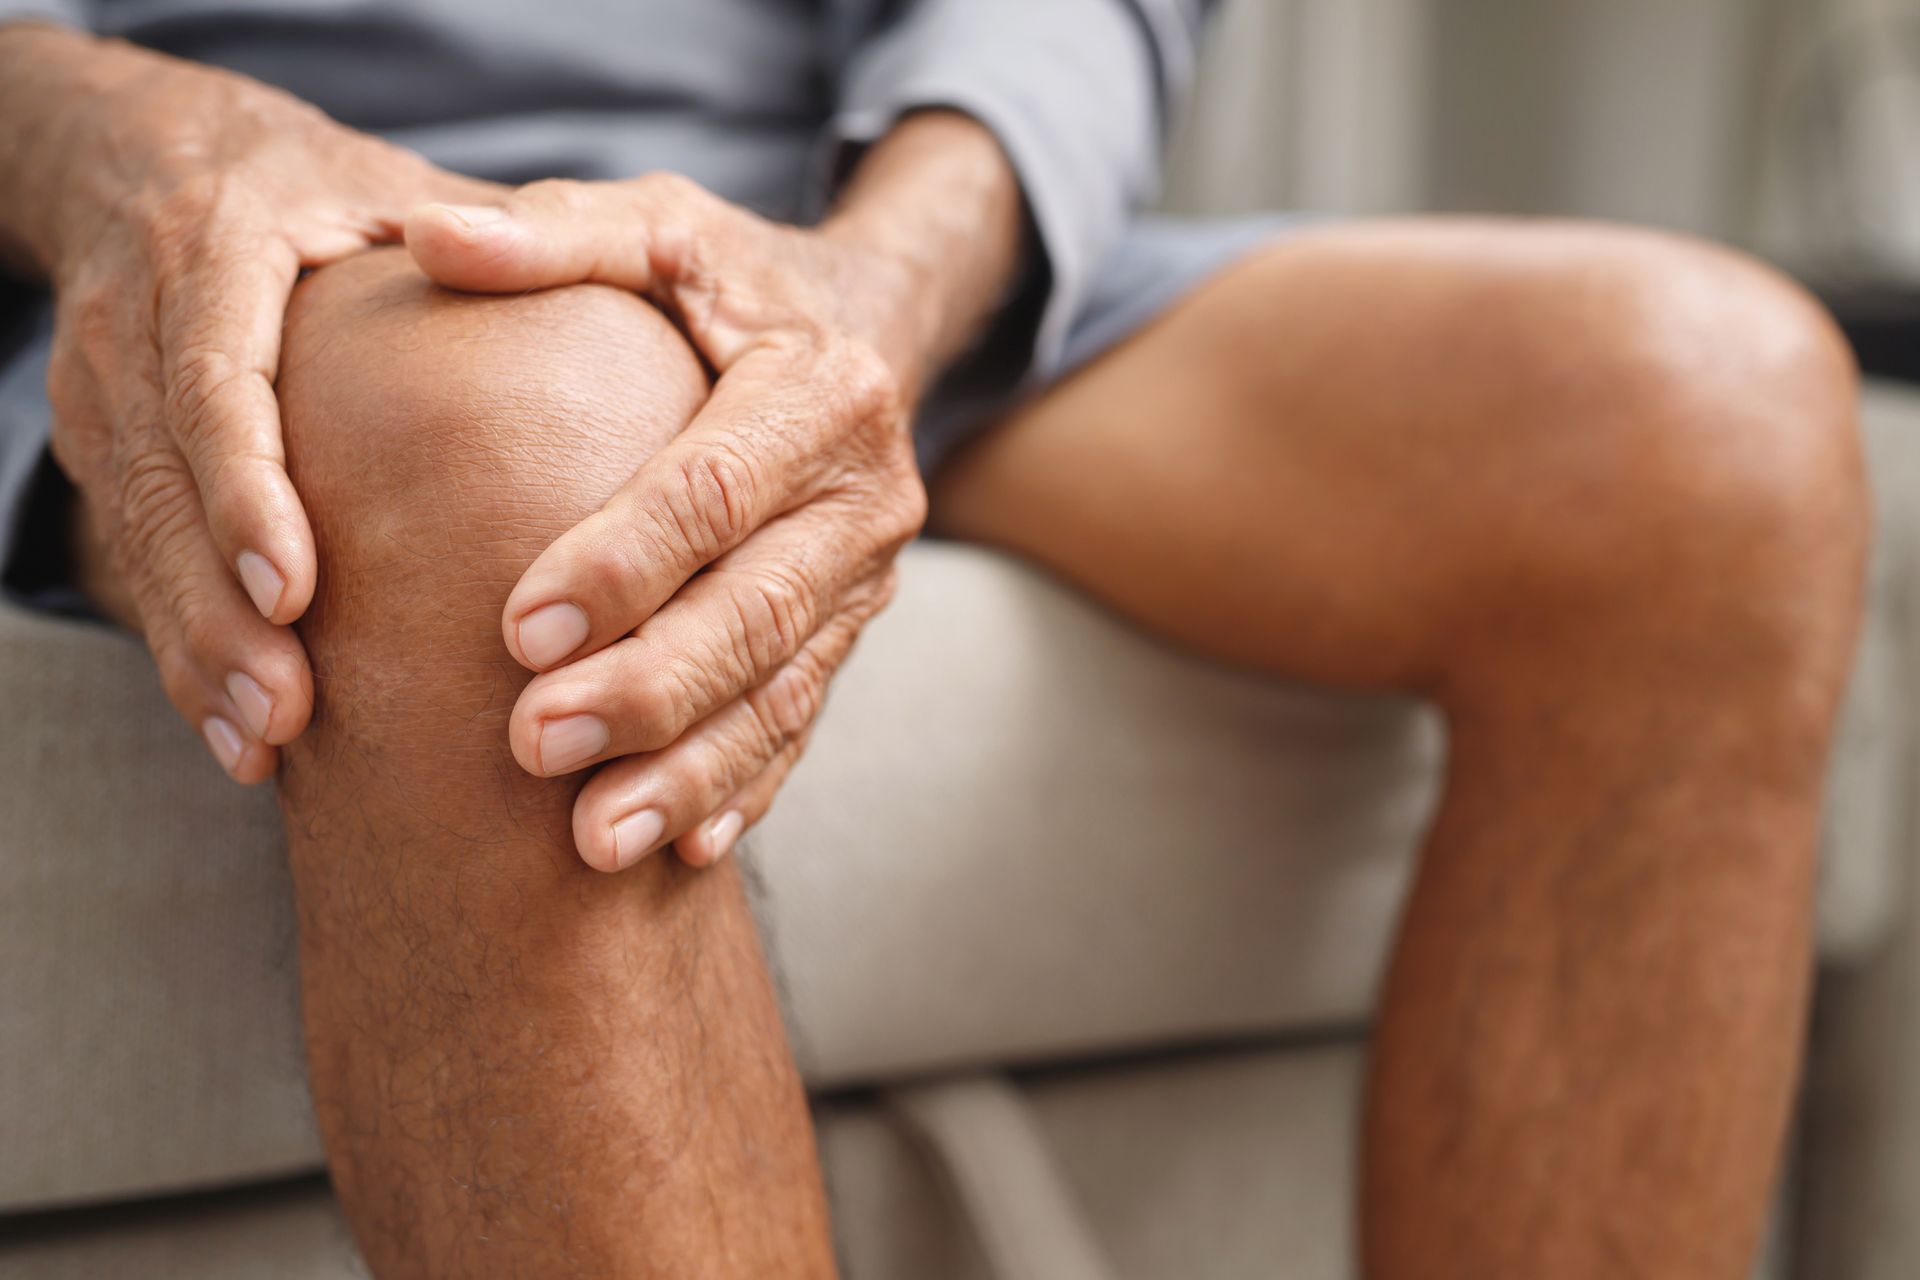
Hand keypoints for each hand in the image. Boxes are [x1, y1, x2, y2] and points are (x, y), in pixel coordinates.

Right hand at [6, 27, 497, 779]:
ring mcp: (100, 385)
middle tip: (284, 711)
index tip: (291, 587)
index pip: (215, 378)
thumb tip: (607, 287)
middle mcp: (139, 319)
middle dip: (215, 609)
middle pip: (159, 482)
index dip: (246, 488)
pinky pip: (128, 555)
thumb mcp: (393, 189)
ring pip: (133, 532)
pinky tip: (237, 731)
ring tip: (263, 741)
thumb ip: (488, 236)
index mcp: (217, 247)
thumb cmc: (317, 185)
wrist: (146, 153)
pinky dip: (181, 645)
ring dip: (195, 647)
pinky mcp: (95, 440)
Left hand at [406, 173, 937, 870]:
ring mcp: (868, 576)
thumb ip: (554, 236)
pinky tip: (689, 850)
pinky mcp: (853, 629)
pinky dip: (749, 786)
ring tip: (596, 842)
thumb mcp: (658, 228)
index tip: (518, 629)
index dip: (625, 562)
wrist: (869, 327)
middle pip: (758, 610)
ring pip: (786, 688)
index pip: (717, 488)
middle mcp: (865, 492)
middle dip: (649, 689)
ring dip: (693, 769)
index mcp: (821, 386)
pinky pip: (806, 720)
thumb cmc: (732, 279)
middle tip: (532, 746)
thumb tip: (424, 238)